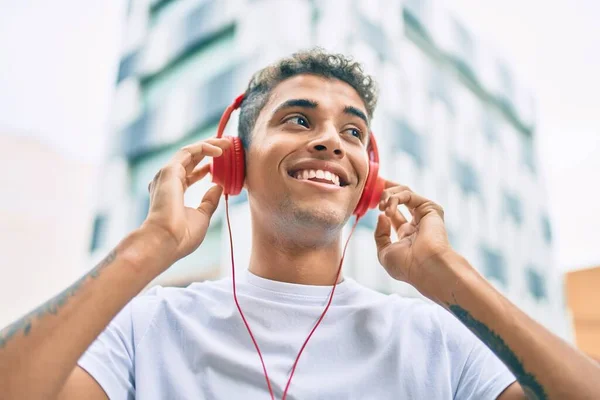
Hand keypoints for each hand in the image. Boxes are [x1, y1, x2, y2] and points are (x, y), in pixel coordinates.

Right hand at [141, 138, 230, 262]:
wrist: (165, 242)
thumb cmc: (181, 236)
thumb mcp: (202, 216)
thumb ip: (209, 201)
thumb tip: (218, 186)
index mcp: (173, 193)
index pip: (189, 174)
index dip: (205, 167)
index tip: (220, 163)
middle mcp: (167, 181)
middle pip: (189, 159)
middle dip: (208, 151)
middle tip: (227, 146)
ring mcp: (167, 175)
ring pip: (189, 152)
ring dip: (209, 145)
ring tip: (227, 143)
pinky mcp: (169, 170)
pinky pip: (188, 152)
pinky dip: (204, 148)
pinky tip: (219, 150)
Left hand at [374, 181, 452, 296]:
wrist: (426, 267)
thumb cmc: (407, 266)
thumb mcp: (384, 252)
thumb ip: (380, 234)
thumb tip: (382, 216)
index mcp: (406, 234)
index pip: (394, 212)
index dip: (382, 203)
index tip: (371, 200)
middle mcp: (416, 223)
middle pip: (400, 198)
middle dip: (385, 193)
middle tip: (375, 197)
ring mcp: (424, 215)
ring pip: (404, 192)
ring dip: (388, 195)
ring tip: (381, 206)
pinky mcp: (430, 208)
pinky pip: (409, 194)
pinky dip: (395, 198)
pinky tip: (388, 211)